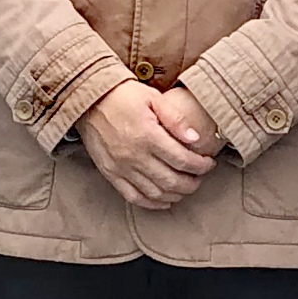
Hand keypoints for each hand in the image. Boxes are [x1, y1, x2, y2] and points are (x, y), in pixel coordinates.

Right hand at [79, 80, 215, 210]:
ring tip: (185, 188)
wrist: (88, 99)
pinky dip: (152, 203)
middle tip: (200, 178)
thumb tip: (195, 138)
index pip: (183, 160)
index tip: (209, 163)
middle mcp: (135, 156)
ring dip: (175, 194)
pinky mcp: (110, 173)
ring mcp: (121, 168)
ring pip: (155, 192)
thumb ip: (176, 119)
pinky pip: (133, 197)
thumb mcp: (153, 98)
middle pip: (171, 180)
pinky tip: (164, 201)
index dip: (201, 165)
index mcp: (148, 136)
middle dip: (192, 183)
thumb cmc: (122, 95)